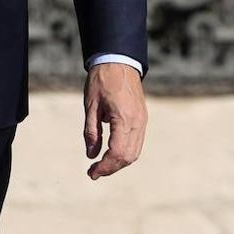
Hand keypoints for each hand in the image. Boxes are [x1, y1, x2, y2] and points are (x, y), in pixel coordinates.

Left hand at [83, 62, 147, 179]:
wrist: (119, 60)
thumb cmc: (102, 80)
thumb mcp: (91, 105)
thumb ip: (91, 131)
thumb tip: (91, 155)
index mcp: (124, 118)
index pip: (117, 153)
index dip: (104, 167)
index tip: (91, 173)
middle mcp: (137, 122)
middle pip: (128, 157)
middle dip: (111, 168)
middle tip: (93, 172)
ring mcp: (142, 120)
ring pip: (135, 152)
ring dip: (119, 162)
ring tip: (101, 165)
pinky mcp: (143, 118)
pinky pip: (137, 142)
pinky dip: (126, 153)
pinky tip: (112, 153)